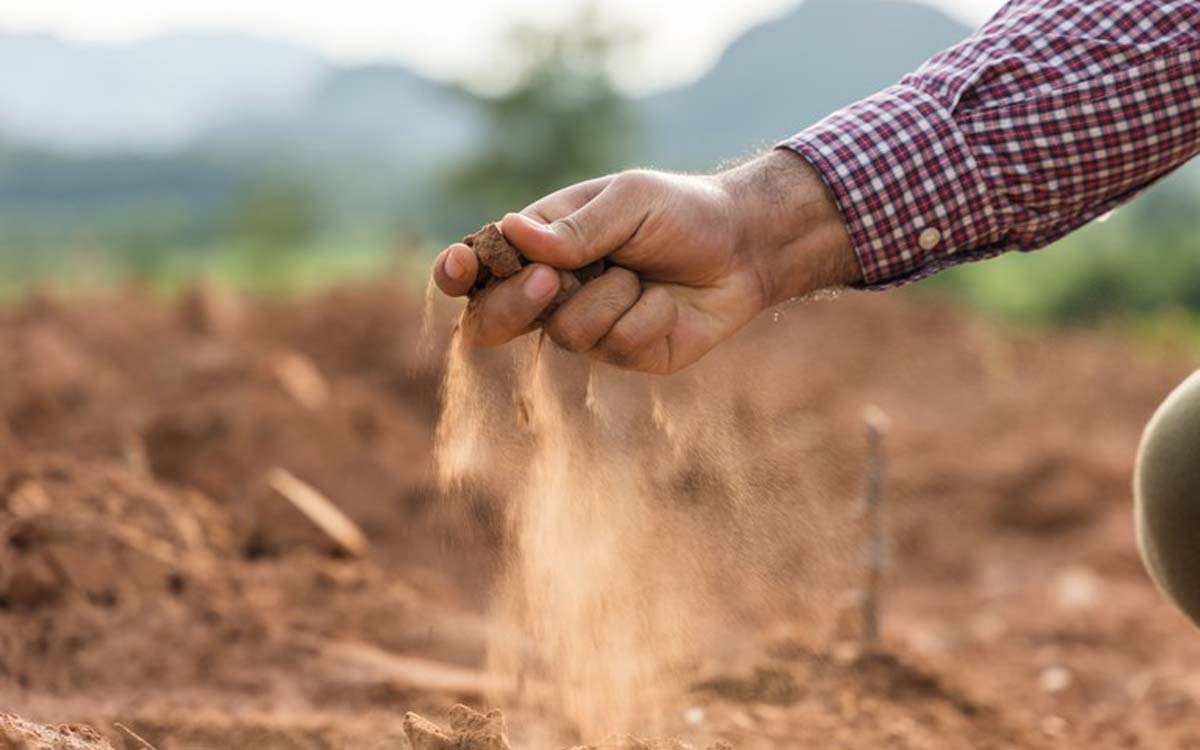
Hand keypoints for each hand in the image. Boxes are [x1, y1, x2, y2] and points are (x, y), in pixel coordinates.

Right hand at [432, 149, 860, 373]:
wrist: (746, 248)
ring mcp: (587, 327)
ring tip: (643, 276)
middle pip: (494, 318)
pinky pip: (616, 345)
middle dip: (516, 305)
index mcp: (542, 243)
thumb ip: (576, 227)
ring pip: (564, 334)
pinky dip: (647, 317)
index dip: (458, 272)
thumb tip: (512, 234)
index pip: (481, 265)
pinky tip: (667, 301)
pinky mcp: (624, 354)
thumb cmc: (682, 212)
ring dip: (609, 299)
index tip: (457, 268)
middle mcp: (554, 290)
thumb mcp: (630, 201)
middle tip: (550, 282)